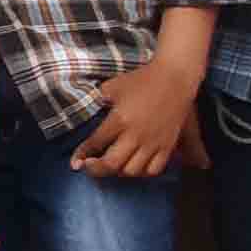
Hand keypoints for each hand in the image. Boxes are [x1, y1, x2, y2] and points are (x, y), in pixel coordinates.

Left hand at [71, 49, 203, 179]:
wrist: (174, 78)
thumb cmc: (141, 80)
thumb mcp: (112, 87)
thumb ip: (98, 101)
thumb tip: (85, 110)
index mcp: (119, 120)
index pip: (95, 144)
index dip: (82, 155)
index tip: (75, 163)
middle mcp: (136, 135)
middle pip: (112, 164)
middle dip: (96, 169)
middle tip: (90, 166)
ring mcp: (153, 142)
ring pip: (132, 171)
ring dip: (118, 172)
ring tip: (112, 164)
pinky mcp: (168, 145)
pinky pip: (154, 169)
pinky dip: (141, 172)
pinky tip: (134, 165)